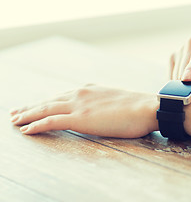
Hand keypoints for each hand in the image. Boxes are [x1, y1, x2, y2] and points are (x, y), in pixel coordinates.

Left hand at [9, 85, 158, 136]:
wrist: (146, 107)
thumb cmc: (137, 107)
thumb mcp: (116, 99)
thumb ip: (103, 102)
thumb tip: (100, 108)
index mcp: (90, 90)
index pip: (62, 96)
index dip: (46, 101)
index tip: (36, 105)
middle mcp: (80, 94)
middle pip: (49, 101)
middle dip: (31, 107)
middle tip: (15, 112)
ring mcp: (79, 105)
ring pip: (45, 109)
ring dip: (27, 115)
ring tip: (14, 120)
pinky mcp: (79, 118)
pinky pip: (51, 121)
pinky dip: (36, 125)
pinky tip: (25, 129)